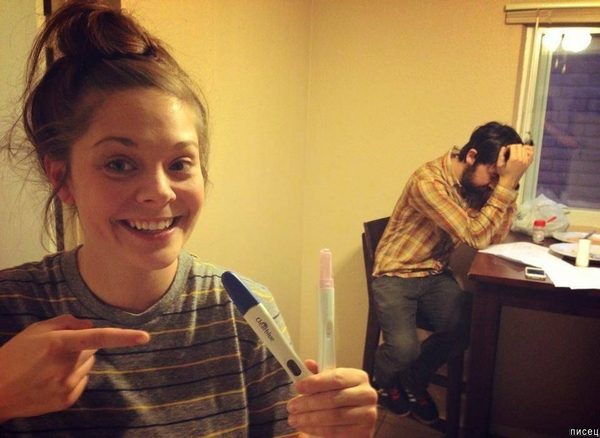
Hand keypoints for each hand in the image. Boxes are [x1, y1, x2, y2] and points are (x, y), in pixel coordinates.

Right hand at [0, 314, 149, 421]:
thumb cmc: (15, 355)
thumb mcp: (36, 330)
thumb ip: (67, 322)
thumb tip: (90, 323)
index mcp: (59, 344)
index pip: (98, 337)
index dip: (124, 337)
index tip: (144, 337)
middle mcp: (66, 366)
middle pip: (93, 349)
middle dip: (82, 346)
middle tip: (58, 350)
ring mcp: (67, 385)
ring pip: (89, 365)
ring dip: (78, 362)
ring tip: (51, 366)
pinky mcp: (67, 399)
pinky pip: (83, 381)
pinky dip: (73, 377)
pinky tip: (52, 379)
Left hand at [286, 360, 377, 437]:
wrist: (355, 419)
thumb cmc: (340, 397)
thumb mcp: (330, 383)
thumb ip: (319, 374)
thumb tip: (307, 364)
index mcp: (359, 377)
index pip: (336, 378)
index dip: (315, 382)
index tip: (298, 386)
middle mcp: (367, 394)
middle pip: (333, 398)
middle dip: (308, 403)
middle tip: (291, 405)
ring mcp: (367, 414)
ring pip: (334, 416)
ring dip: (309, 418)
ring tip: (294, 418)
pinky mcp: (363, 432)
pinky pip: (336, 431)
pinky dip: (317, 430)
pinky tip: (306, 427)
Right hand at [496, 143, 533, 188]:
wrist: (509, 181)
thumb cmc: (504, 174)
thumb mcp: (499, 164)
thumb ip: (501, 154)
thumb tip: (503, 148)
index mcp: (514, 159)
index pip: (514, 146)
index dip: (509, 146)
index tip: (507, 149)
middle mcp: (521, 159)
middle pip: (520, 146)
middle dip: (514, 147)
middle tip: (511, 151)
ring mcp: (526, 161)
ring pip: (525, 148)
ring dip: (520, 148)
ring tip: (516, 152)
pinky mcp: (528, 163)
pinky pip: (531, 153)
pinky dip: (528, 150)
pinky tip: (524, 152)